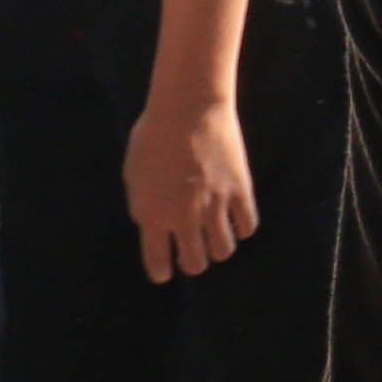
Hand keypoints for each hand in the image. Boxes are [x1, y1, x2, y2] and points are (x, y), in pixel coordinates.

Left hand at [126, 94, 256, 283]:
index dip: (161, 271)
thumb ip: (144, 206)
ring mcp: (215, 206)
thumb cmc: (153, 136)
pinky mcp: (240, 191)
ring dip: (218, 249)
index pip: (157, 261)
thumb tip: (155, 225)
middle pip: (196, 262)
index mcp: (151, 214)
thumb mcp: (133, 175)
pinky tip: (235, 222)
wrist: (189, 109)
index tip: (164, 272)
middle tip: (192, 253)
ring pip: (224, 250)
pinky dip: (241, 229)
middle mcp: (184, 217)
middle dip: (192, 262)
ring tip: (215, 238)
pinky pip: (247, 225)